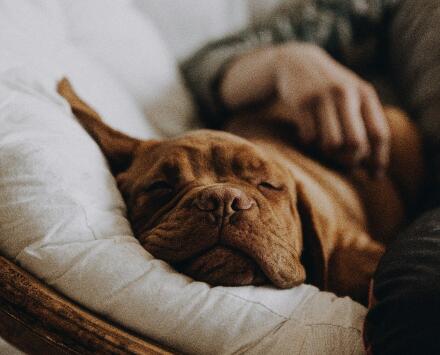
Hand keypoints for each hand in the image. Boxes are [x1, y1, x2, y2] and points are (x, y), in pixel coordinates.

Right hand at [220, 43, 389, 175]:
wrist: (297, 63)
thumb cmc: (329, 90)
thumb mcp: (352, 97)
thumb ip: (365, 124)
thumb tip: (373, 167)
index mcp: (365, 94)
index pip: (378, 134)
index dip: (378, 159)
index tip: (374, 176)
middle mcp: (346, 94)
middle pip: (356, 143)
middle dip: (351, 160)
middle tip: (346, 163)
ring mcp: (323, 97)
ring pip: (331, 144)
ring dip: (328, 152)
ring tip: (325, 146)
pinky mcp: (301, 102)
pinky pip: (309, 138)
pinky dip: (309, 142)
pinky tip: (307, 134)